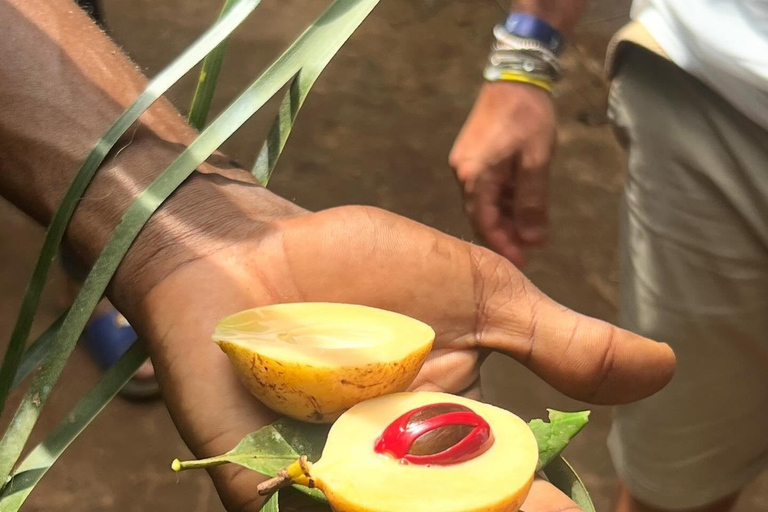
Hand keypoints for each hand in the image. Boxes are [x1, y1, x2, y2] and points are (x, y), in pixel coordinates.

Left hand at [118, 178, 674, 511]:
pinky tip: (347, 498)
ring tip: (431, 496)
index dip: (543, 504)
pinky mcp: (257, 475)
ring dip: (410, 507)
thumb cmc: (364, 268)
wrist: (256, 249)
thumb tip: (663, 368)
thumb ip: (559, 343)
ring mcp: (324, 478)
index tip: (566, 510)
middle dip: (487, 506)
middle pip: (448, 507)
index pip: (511, 492)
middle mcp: (393, 472)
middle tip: (534, 507)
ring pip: (380, 511)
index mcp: (453, 438)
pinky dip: (325, 506)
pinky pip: (296, 508)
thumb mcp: (480, 297)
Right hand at [450, 81, 556, 266]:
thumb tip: (531, 239)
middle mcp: (462, 173)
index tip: (521, 262)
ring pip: (484, 202)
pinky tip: (520, 207)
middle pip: (480, 214)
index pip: (483, 221)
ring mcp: (464, 163)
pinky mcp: (471, 156)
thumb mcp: (537, 162)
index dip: (502, 244)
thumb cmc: (528, 118)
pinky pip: (485, 188)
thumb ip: (532, 203)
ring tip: (529, 232)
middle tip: (529, 251)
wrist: (516, 77)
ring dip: (505, 218)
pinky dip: (502, 201)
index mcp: (474, 175)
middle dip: (504, 234)